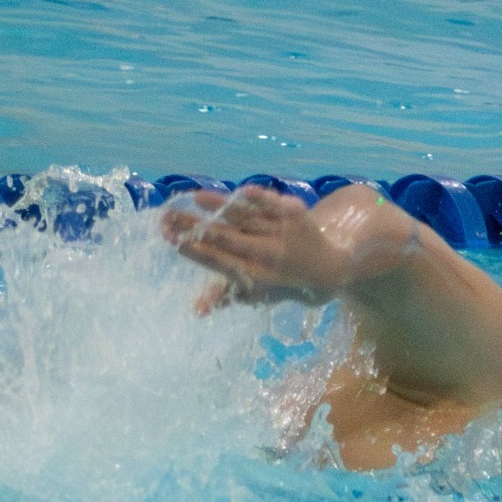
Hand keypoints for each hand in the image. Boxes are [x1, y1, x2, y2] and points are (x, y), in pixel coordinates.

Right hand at [161, 186, 344, 314]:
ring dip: (218, 205)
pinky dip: (257, 196)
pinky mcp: (296, 213)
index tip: (175, 242)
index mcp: (257, 274)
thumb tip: (197, 310)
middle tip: (166, 217)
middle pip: (225, 237)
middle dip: (194, 227)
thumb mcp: (261, 294)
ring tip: (193, 197)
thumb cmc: (288, 281)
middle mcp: (268, 253)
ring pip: (245, 216)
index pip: (221, 261)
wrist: (335, 268)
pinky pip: (272, 202)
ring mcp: (282, 232)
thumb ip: (228, 296)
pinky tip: (239, 190)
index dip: (198, 252)